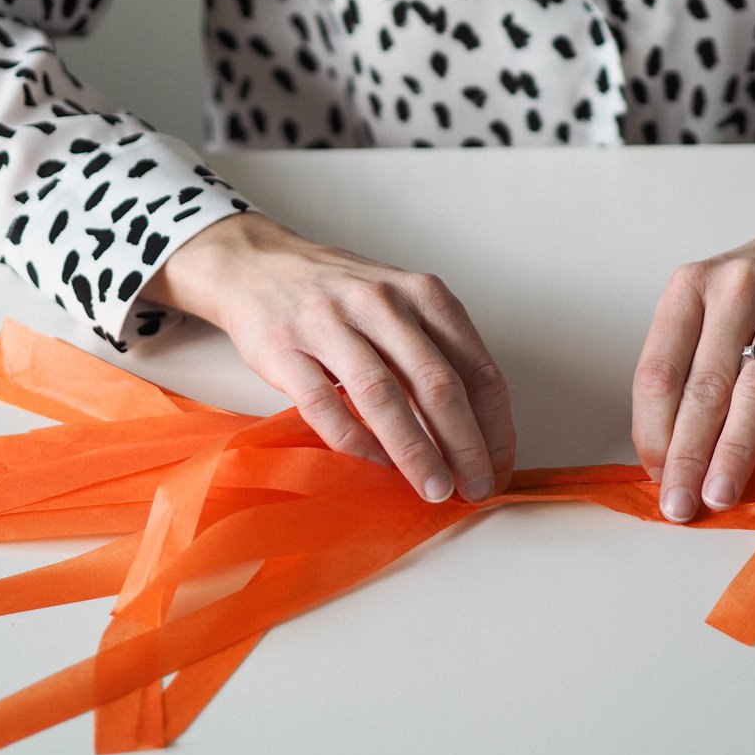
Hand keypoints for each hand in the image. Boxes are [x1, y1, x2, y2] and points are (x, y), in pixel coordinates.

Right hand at [145, 213, 514, 503]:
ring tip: (434, 489)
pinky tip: (375, 464)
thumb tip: (475, 434)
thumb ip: (435, 355)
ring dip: (415, 451)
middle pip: (437, 384)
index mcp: (423, 294)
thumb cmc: (342, 295)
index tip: (498, 466)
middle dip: (464, 446)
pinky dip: (355, 441)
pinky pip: (324, 404)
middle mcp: (382, 303)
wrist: (256, 265)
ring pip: (383, 396)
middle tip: (475, 488)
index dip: (495, 426)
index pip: (478, 367)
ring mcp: (330, 323)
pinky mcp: (285, 348)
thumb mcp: (400, 305)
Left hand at [631, 201, 754, 522]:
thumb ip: (686, 364)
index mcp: (691, 285)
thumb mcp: (708, 305)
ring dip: (738, 448)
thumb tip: (662, 451)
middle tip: (679, 503)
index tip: (654, 474)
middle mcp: (740, 286)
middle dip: (689, 452)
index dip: (654, 429)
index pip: (660, 369)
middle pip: (707, 384)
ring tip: (721, 493)